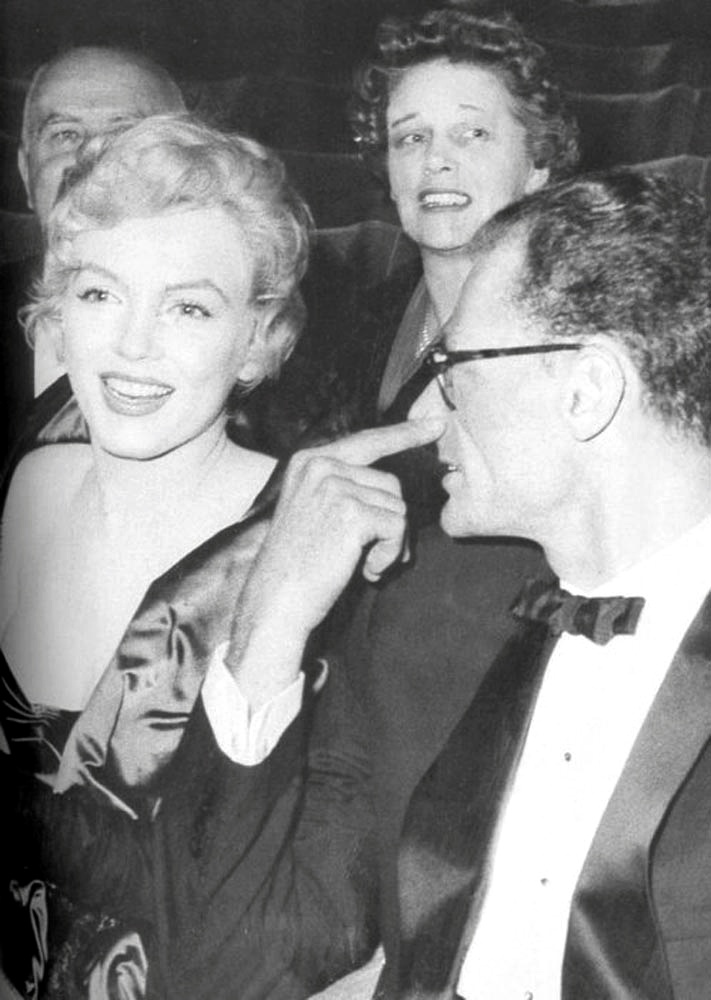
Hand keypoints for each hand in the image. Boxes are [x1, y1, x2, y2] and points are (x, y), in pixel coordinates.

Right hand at [225, 418, 443, 704]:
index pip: (367, 441)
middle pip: (390, 483)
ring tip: (362, 564)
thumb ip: (346, 488)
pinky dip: (390, 554)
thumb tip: (394, 487)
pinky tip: (367, 570)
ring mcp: (335, 486)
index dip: (405, 434)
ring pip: (398, 507)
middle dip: (391, 522)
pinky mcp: (352, 512)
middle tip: (370, 555)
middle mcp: (321, 465)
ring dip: (390, 543)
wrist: (278, 599)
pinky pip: (398, 527)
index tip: (436, 424)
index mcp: (309, 460)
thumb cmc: (299, 565)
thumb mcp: (315, 510)